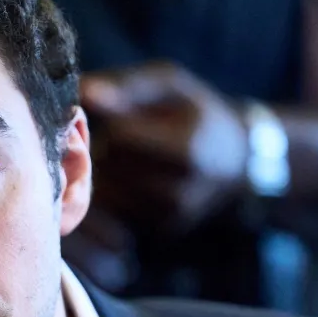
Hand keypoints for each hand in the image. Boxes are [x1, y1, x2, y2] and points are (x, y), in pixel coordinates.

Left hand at [81, 62, 249, 230]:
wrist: (232, 160)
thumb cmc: (193, 113)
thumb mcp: (170, 85)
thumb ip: (127, 86)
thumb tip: (85, 91)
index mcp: (187, 152)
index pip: (120, 138)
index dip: (114, 122)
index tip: (124, 115)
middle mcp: (180, 193)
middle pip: (111, 166)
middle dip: (109, 147)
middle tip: (127, 135)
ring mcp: (169, 218)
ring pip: (107, 191)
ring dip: (109, 170)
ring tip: (134, 155)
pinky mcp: (158, 231)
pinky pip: (115, 209)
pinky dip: (116, 191)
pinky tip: (136, 177)